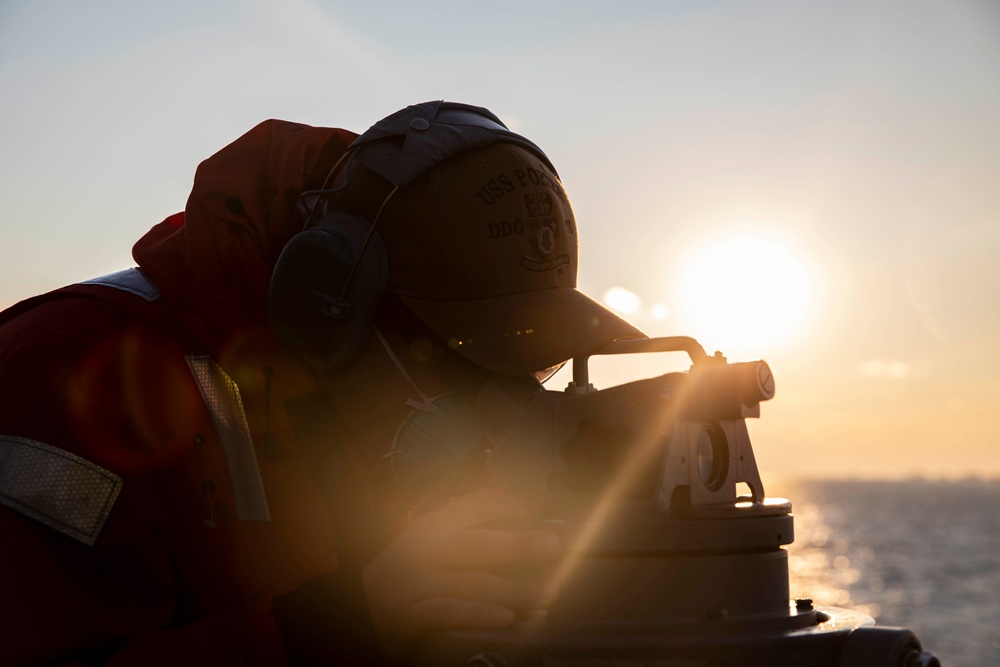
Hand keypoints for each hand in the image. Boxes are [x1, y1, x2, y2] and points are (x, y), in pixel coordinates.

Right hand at [362, 488, 560, 655]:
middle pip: (477, 544)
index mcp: (432, 525)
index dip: (504, 504)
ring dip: (512, 589)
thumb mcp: (429, 539)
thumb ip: (465, 526)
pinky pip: (449, 612)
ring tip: (545, 594)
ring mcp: (416, 583)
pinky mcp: (409, 614)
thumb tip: (516, 516)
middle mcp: (424, 550)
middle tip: (552, 547)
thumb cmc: (407, 571)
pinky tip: (506, 617)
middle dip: (518, 546)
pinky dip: (478, 614)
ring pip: (470, 583)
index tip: (531, 510)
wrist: (359, 604)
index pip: (472, 505)